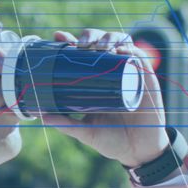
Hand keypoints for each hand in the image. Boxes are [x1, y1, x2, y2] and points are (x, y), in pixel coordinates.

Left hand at [38, 28, 169, 167]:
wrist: (137, 152)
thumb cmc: (111, 140)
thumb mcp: (85, 131)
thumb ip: (66, 124)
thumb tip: (40, 115)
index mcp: (96, 80)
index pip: (83, 54)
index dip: (71, 41)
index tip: (59, 37)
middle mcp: (113, 72)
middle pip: (101, 42)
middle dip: (90, 36)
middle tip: (81, 45)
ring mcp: (130, 74)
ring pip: (121, 43)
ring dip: (109, 38)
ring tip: (99, 46)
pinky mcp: (147, 80)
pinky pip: (140, 58)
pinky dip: (131, 50)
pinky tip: (120, 49)